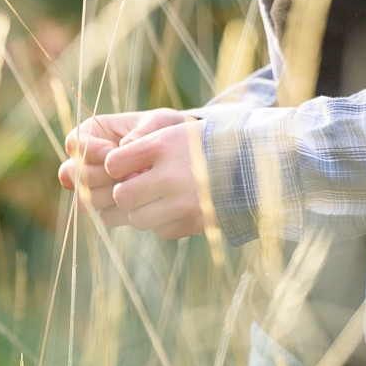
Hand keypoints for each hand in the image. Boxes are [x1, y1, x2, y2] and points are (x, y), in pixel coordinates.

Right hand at [57, 110, 192, 227]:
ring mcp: (99, 187)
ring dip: (107, 195)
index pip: (74, 142)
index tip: (112, 149)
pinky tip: (141, 201)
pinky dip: (121, 211)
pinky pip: (105, 216)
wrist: (184, 155)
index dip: (88, 149)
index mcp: (94, 133)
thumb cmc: (167, 130)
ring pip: (84, 199)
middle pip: (71, 174)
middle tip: (123, 173)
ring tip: (134, 187)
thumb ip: (143, 130)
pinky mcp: (113, 207)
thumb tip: (124, 145)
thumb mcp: (160, 122)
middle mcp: (90, 162)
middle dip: (96, 175)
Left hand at [103, 117, 209, 240]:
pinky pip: (162, 231)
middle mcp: (171, 174)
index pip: (114, 163)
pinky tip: (178, 209)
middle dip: (123, 195)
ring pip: (137, 219)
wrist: (256, 162)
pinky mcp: (195, 222)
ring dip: (140, 212)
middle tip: (134, 189)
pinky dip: (164, 223)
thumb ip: (143, 148)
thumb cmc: (208, 145)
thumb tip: (109, 171)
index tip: (123, 167)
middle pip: (121, 196)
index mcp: (164, 145)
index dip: (115, 166)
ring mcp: (184, 202)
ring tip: (153, 201)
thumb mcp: (176, 133)